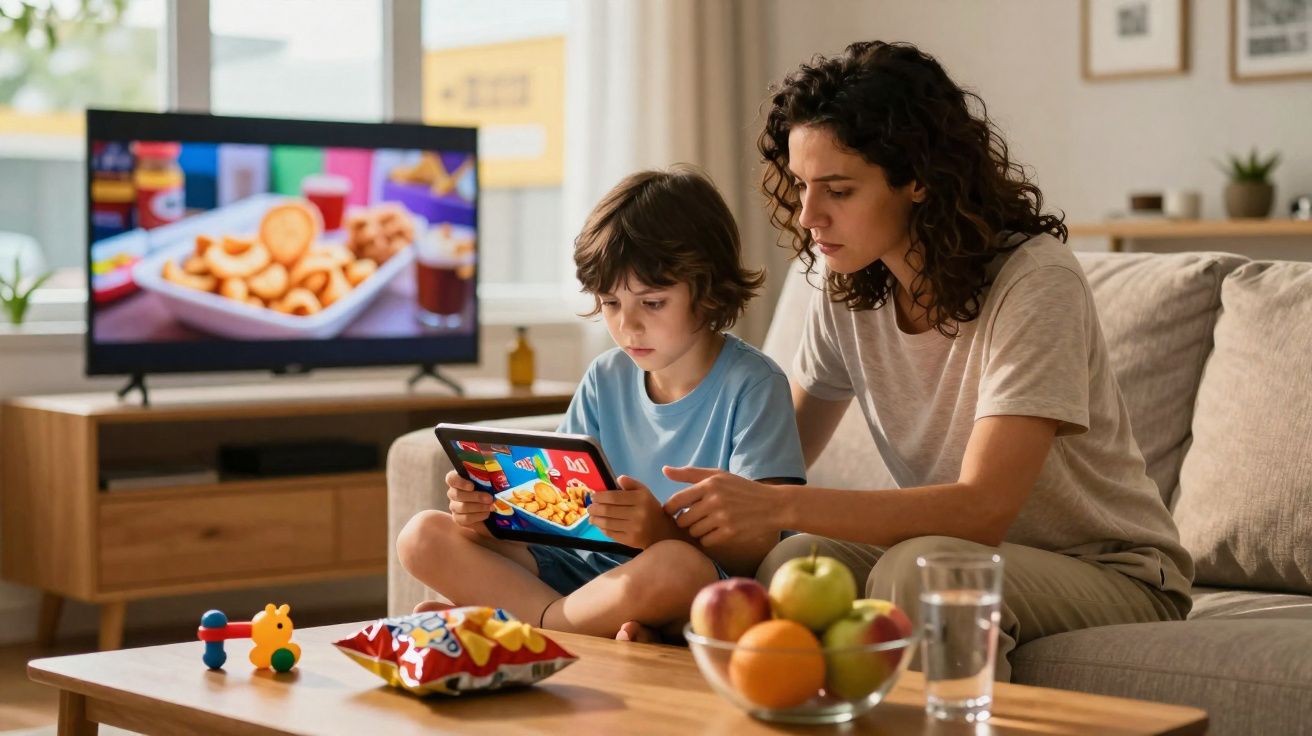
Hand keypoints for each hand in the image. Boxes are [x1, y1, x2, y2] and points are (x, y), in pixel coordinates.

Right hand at [445, 469, 491, 537]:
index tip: (472, 486)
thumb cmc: (490, 490)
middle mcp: (453, 492)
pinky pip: (464, 519)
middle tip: (489, 498)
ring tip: (491, 506)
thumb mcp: (489, 480)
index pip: (451, 479)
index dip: (460, 482)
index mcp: (458, 480)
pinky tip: (487, 513)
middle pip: (457, 494)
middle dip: (475, 497)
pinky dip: (477, 516)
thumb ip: (488, 475)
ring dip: (478, 507)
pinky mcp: (458, 518)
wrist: (491, 507)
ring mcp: (454, 506)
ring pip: (461, 507)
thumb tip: (496, 467)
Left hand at [587, 475, 681, 549]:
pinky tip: (599, 525)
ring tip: (591, 516)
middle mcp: (638, 514)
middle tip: (589, 507)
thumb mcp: (645, 493)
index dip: (600, 497)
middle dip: (594, 508)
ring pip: (607, 523)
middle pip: (608, 510)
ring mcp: (634, 529)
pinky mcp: (630, 540)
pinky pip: (611, 533)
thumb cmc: (651, 510)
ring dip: (595, 519)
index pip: (614, 497)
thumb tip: (618, 478)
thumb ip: (632, 484)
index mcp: (641, 499)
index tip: (593, 496)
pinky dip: (602, 528)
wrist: (663, 533)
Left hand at [662, 467, 782, 546]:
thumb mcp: (719, 476)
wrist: (772, 505)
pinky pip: (706, 541)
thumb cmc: (741, 489)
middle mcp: (714, 500)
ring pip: (693, 532)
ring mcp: (722, 518)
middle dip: (686, 521)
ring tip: (709, 523)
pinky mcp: (729, 533)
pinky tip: (718, 531)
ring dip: (698, 530)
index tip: (673, 512)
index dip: (670, 509)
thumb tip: (664, 470)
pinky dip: (709, 538)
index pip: (675, 501)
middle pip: (683, 520)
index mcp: (709, 484)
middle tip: (696, 518)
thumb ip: (690, 473)